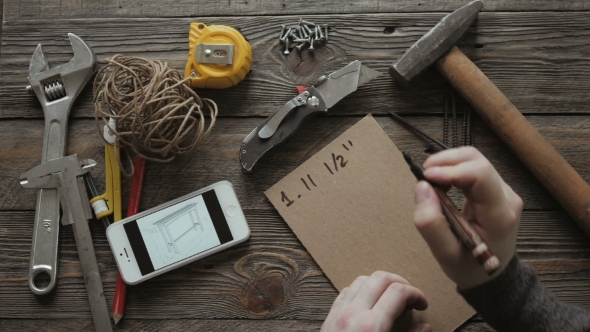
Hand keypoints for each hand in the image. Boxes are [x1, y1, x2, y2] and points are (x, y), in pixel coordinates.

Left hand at [321, 271, 430, 331]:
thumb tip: (425, 327)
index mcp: (373, 325)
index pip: (398, 292)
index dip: (416, 293)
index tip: (422, 303)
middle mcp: (354, 314)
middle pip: (380, 278)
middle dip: (399, 282)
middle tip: (409, 296)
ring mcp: (339, 314)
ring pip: (362, 280)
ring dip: (379, 284)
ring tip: (390, 298)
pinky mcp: (329, 318)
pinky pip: (346, 292)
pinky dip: (361, 291)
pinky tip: (369, 303)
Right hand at [413, 147, 521, 289]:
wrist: (490, 276)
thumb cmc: (469, 267)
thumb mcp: (445, 254)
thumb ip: (431, 224)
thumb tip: (423, 187)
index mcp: (499, 215)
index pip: (480, 174)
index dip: (451, 169)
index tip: (426, 177)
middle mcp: (507, 198)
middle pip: (477, 160)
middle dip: (446, 161)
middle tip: (423, 176)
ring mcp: (503, 191)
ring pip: (474, 159)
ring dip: (448, 164)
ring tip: (430, 181)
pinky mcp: (495, 188)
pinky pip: (473, 167)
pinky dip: (453, 169)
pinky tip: (441, 184)